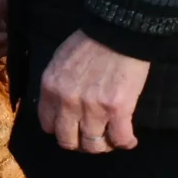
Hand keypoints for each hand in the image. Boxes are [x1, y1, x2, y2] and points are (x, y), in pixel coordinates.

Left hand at [38, 31, 150, 152]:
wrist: (118, 32)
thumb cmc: (90, 42)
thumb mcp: (59, 62)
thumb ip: (56, 86)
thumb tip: (58, 106)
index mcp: (51, 89)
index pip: (48, 125)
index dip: (60, 130)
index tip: (71, 128)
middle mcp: (68, 102)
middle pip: (68, 141)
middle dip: (79, 143)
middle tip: (91, 137)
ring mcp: (92, 108)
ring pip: (93, 145)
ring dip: (103, 145)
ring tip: (111, 139)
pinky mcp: (118, 110)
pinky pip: (119, 139)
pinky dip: (125, 143)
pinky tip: (129, 140)